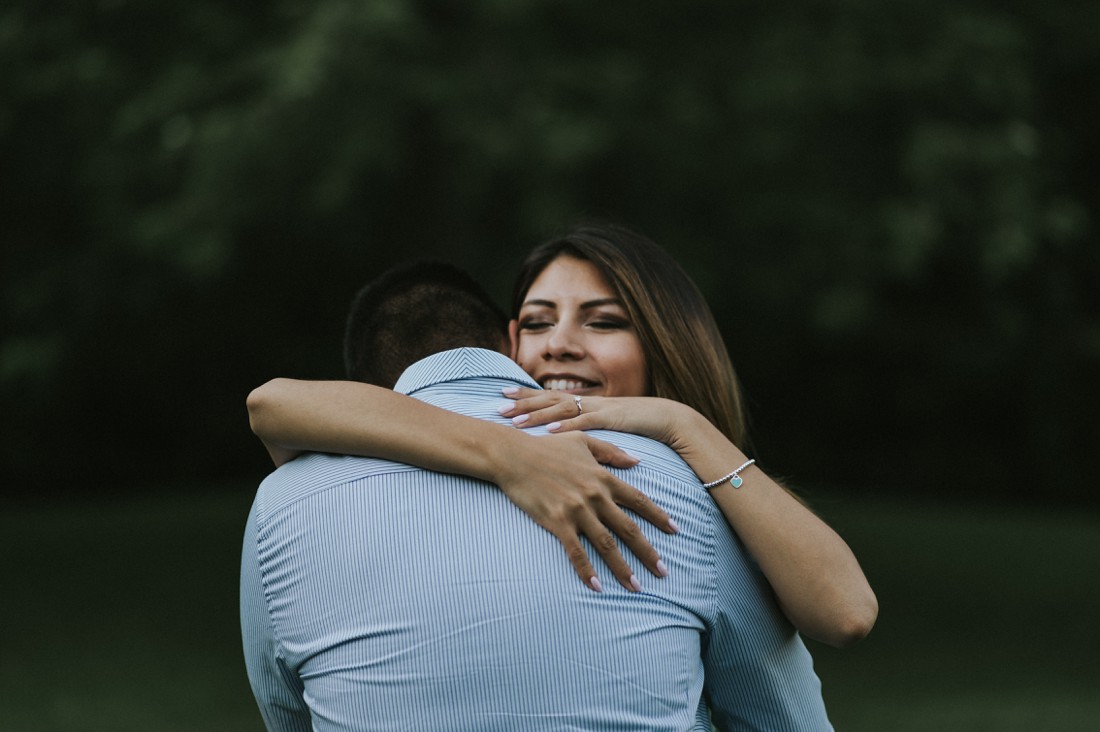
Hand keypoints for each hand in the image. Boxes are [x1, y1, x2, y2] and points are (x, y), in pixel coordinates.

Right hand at [490, 428, 676, 591]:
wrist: (513, 455)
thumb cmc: (546, 447)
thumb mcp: (583, 441)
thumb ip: (612, 452)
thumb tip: (637, 461)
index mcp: (603, 477)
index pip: (638, 500)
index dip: (658, 516)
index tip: (675, 531)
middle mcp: (595, 496)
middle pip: (628, 528)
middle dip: (648, 552)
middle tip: (663, 572)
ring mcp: (576, 510)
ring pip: (606, 544)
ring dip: (622, 568)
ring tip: (636, 586)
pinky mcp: (557, 522)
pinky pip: (576, 552)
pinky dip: (587, 571)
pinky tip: (596, 587)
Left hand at [499, 387, 682, 446]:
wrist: (669, 419)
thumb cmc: (639, 424)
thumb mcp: (608, 425)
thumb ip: (587, 428)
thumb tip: (565, 436)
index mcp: (586, 402)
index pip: (550, 395)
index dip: (526, 395)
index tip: (503, 394)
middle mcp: (589, 401)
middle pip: (550, 398)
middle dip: (523, 402)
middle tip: (498, 405)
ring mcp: (599, 408)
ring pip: (562, 409)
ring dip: (538, 415)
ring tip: (515, 421)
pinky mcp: (612, 419)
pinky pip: (585, 423)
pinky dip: (567, 427)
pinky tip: (550, 432)